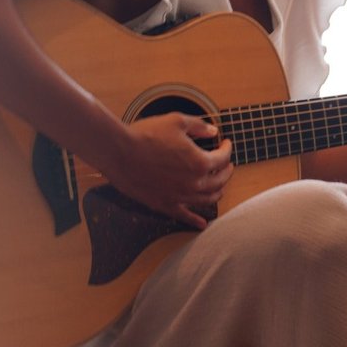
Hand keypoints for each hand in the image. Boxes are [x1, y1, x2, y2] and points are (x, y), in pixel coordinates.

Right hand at [102, 112, 233, 229]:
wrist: (118, 151)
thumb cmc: (146, 134)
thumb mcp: (177, 122)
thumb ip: (199, 127)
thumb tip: (212, 131)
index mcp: (200, 162)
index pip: (223, 158)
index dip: (227, 149)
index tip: (226, 143)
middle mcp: (193, 183)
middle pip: (219, 180)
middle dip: (226, 171)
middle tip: (226, 164)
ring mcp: (179, 196)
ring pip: (206, 199)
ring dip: (217, 191)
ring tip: (219, 186)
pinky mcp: (163, 204)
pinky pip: (183, 216)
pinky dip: (194, 220)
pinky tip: (202, 224)